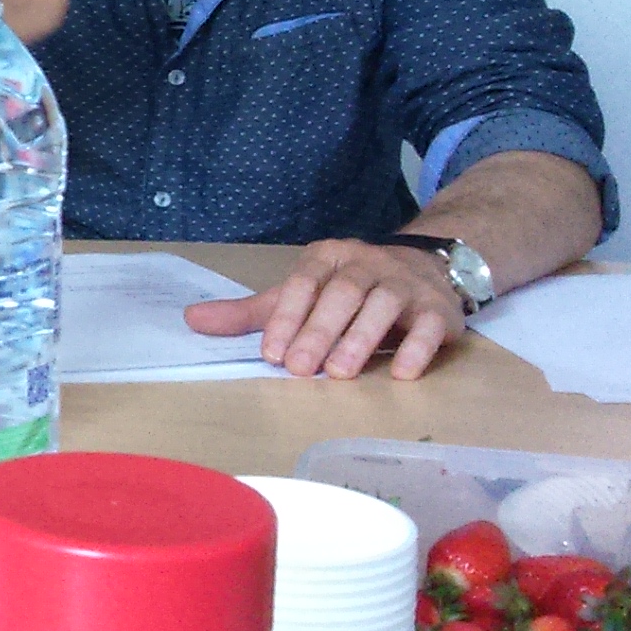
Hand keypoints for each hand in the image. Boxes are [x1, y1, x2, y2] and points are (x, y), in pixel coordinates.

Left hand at [183, 238, 466, 380]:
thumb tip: (191, 320)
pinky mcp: (438, 309)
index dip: (286, 318)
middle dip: (319, 331)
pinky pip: (429, 325)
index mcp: (327, 257)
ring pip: (383, 306)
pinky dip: (417, 348)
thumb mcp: (300, 295)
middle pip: (342, 294)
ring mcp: (405, 285)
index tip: (272, 355)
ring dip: (361, 339)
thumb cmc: (349, 290)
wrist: (426, 270)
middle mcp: (367, 265)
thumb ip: (253, 313)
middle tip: (301, 370)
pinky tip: (401, 373)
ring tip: (341, 373)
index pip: (303, 284)